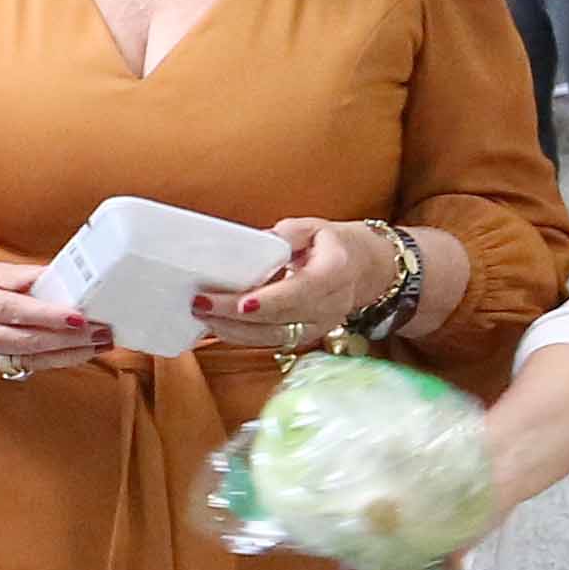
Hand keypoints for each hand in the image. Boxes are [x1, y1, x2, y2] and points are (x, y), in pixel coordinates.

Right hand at [0, 250, 108, 373]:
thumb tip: (62, 275)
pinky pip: (26, 365)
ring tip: (99, 345)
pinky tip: (79, 352)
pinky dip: (55, 360)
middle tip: (100, 332)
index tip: (79, 316)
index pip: (13, 310)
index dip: (47, 316)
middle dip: (66, 339)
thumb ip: (23, 276)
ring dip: (68, 354)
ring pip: (28, 359)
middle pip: (24, 341)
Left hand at [196, 218, 397, 347]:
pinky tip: (217, 326)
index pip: (301, 292)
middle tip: (201, 304)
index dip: (270, 301)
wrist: (367, 269)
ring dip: (234, 330)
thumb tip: (255, 243)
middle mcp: (329, 306)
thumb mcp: (314, 228)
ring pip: (273, 337)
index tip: (242, 302)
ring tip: (202, 316)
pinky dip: (242, 336)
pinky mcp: (306, 336)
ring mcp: (319, 326)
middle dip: (237, 315)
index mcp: (335, 273)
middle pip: (280, 318)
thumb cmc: (336, 245)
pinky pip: (272, 342)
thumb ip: (287, 235)